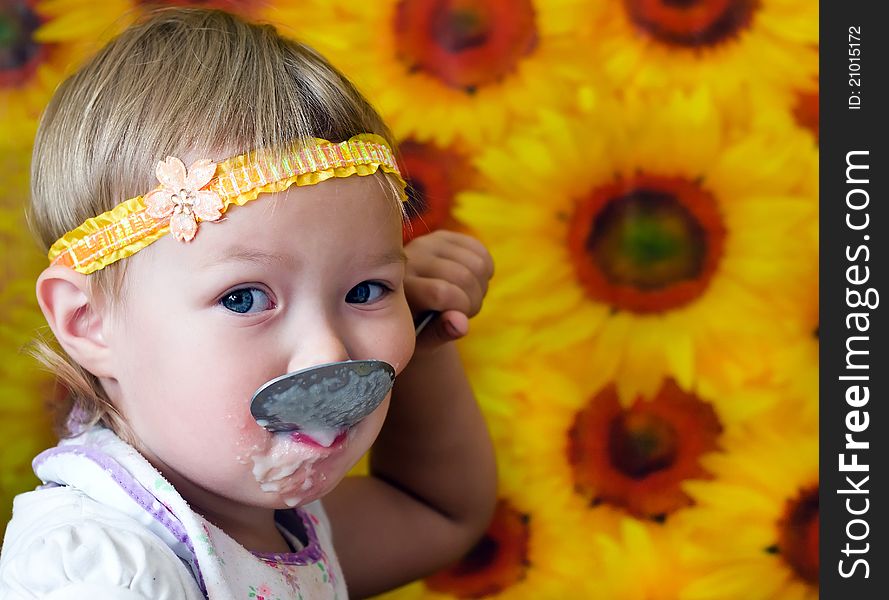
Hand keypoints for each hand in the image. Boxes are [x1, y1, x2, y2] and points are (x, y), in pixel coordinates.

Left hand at [403, 230, 493, 349]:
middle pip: (463, 276)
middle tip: (465, 313)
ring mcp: (427, 243)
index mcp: (398, 287)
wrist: (406, 305)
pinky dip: (486, 272)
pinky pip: (480, 252)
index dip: (462, 308)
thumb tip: (462, 324)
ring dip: (481, 288)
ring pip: (476, 264)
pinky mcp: (442, 237)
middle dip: (474, 301)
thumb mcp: (422, 340)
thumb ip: (440, 332)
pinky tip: (472, 283)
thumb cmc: (413, 329)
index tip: (458, 320)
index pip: (442, 292)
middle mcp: (410, 259)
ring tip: (466, 299)